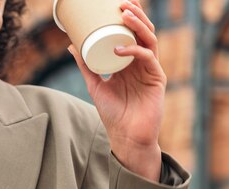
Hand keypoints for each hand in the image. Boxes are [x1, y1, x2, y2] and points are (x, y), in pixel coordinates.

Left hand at [68, 0, 164, 180]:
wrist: (127, 136)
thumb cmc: (113, 113)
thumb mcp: (95, 85)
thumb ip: (86, 66)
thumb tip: (71, 45)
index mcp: (130, 61)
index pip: (132, 32)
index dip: (128, 16)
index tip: (117, 4)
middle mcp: (142, 62)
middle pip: (144, 31)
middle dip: (135, 15)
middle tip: (122, 3)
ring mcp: (151, 69)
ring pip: (150, 39)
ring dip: (138, 25)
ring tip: (124, 15)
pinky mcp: (157, 79)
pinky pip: (149, 58)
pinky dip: (134, 50)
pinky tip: (121, 49)